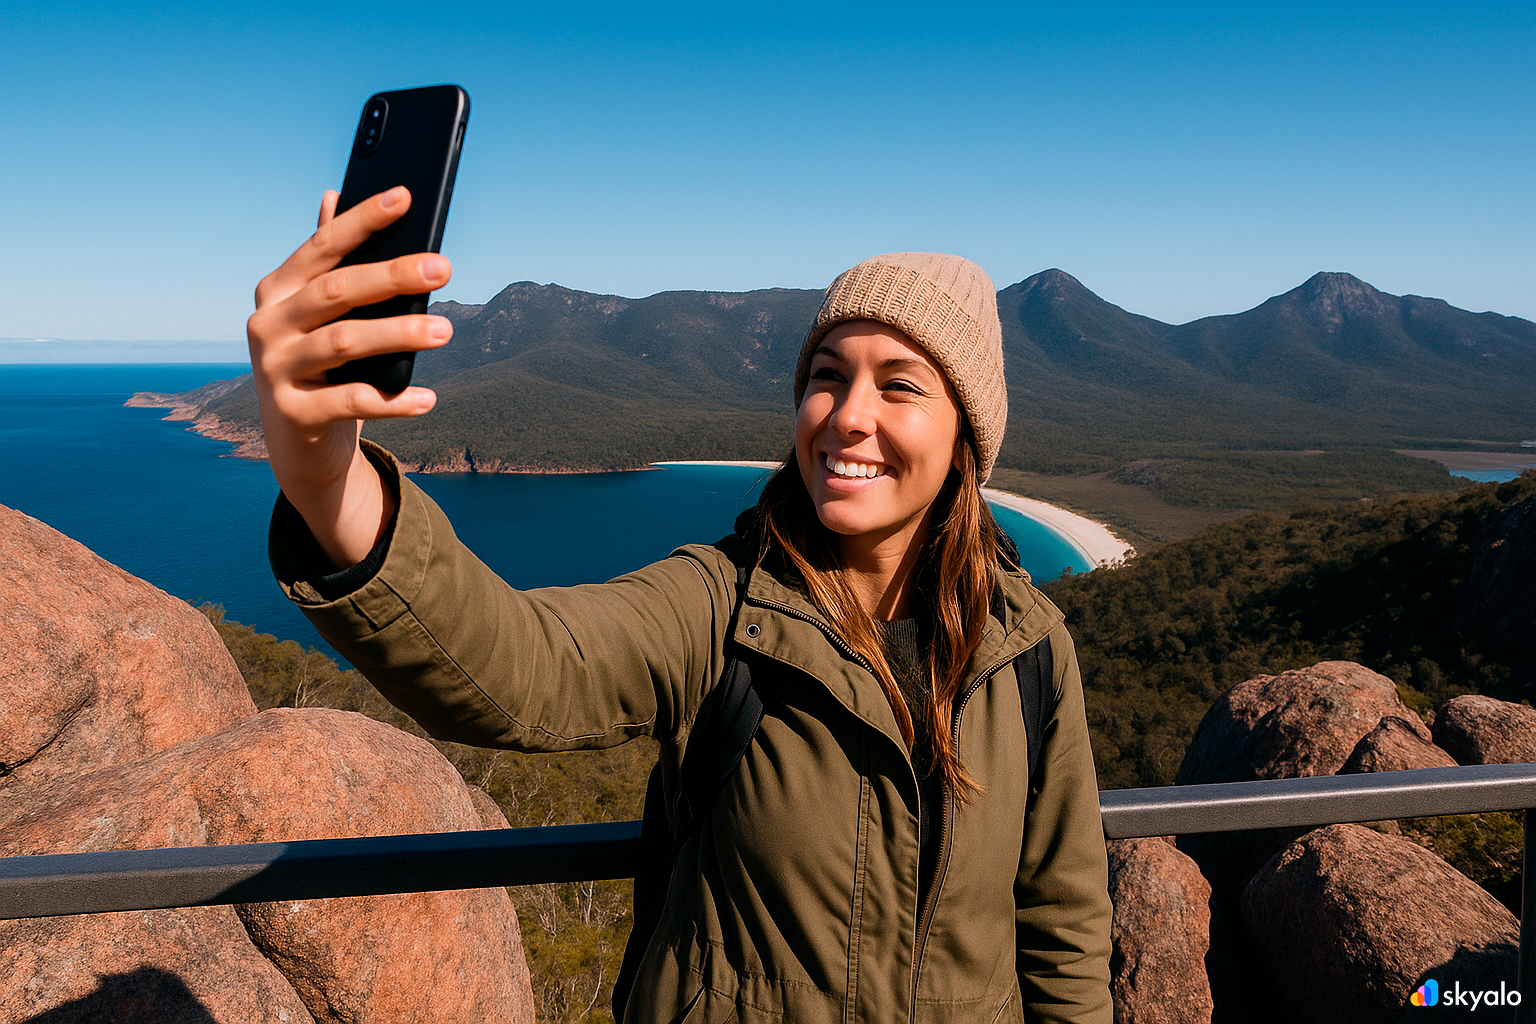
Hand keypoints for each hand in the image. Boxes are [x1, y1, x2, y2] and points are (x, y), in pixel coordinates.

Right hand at [246, 186, 452, 567]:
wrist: (297, 440)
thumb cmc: (321, 365)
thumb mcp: (319, 314)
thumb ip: (327, 261)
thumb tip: (332, 194)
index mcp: (279, 289)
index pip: (323, 245)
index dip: (362, 220)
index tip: (406, 196)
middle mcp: (269, 323)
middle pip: (337, 290)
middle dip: (392, 275)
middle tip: (444, 268)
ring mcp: (275, 368)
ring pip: (343, 342)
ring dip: (398, 334)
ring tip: (444, 330)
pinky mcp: (293, 413)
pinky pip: (351, 402)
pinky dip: (394, 401)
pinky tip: (428, 397)